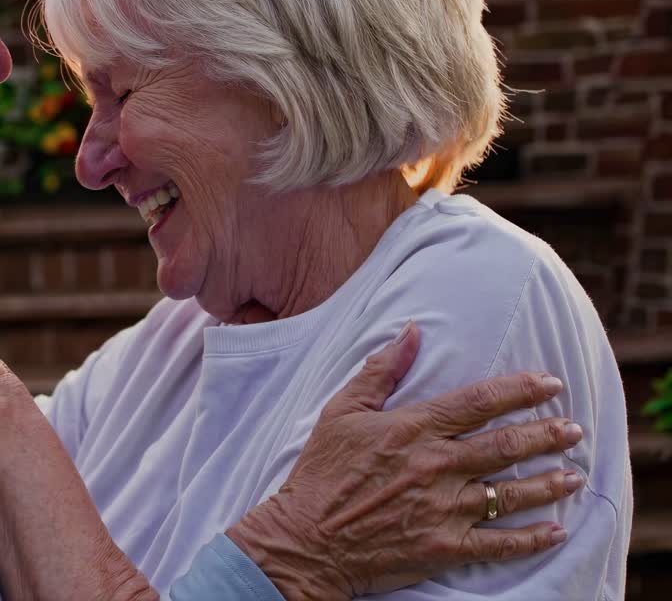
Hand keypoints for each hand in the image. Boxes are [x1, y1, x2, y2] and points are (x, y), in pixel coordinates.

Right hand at [228, 323, 580, 599]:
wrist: (305, 539)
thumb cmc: (320, 473)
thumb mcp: (341, 412)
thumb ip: (379, 372)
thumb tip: (410, 332)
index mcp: (413, 429)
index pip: (478, 402)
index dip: (519, 391)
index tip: (549, 383)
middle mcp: (435, 467)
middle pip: (506, 446)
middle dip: (546, 435)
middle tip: (572, 429)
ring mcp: (443, 510)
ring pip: (511, 494)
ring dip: (549, 484)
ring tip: (575, 475)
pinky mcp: (443, 548)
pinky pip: (498, 544)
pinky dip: (530, 539)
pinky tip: (554, 531)